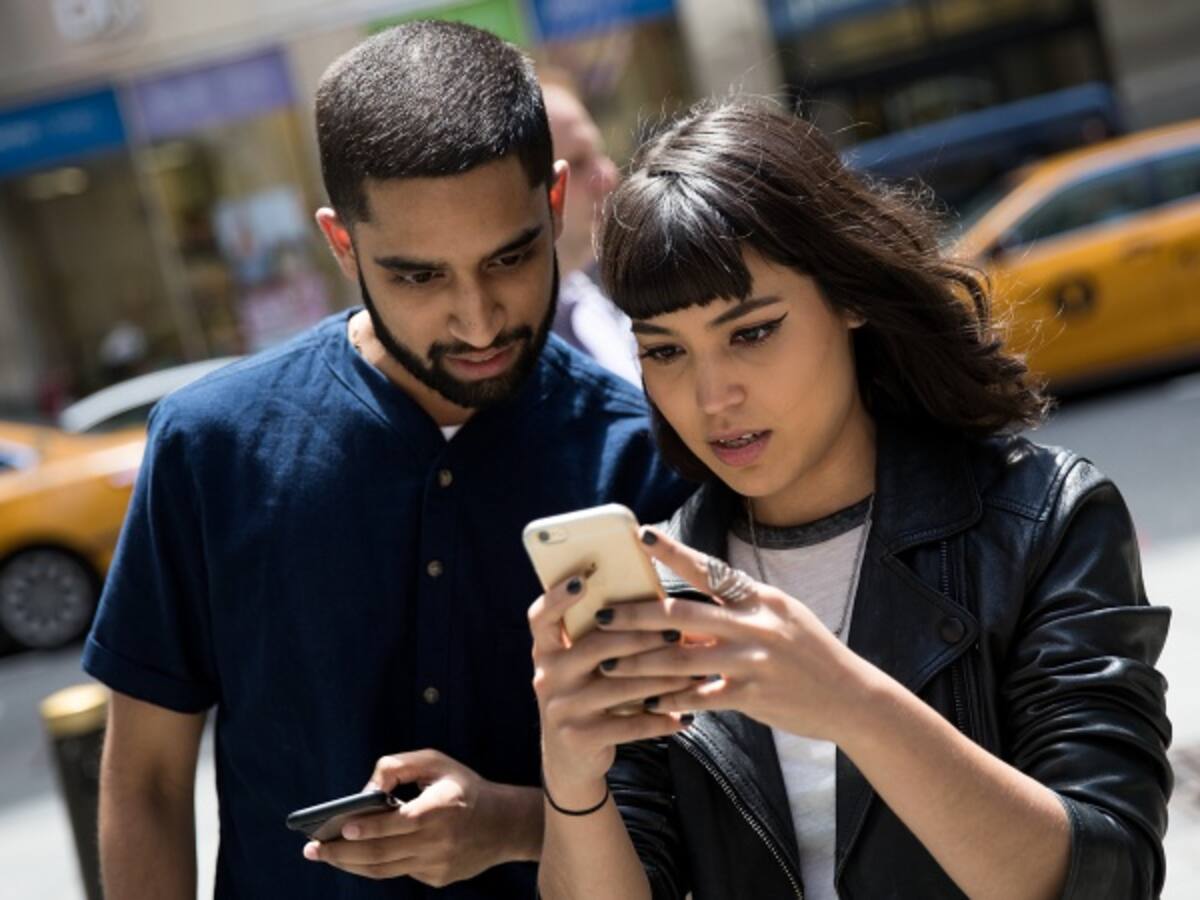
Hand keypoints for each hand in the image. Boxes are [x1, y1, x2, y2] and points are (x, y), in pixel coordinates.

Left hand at [303, 749, 533, 886]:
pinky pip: (399, 872)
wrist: (504, 825)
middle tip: (313, 850)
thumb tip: (365, 790)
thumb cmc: (463, 787)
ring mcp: (438, 864)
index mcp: (443, 808)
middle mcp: (441, 841)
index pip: (402, 822)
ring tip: (324, 856)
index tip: (342, 828)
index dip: (370, 827)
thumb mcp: (436, 762)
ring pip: (384, 869)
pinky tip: (356, 856)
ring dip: (350, 864)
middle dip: (342, 853)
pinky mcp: (437, 878)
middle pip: (383, 853)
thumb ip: (399, 766)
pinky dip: (375, 865)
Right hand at [528, 572, 694, 806]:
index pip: (541, 617)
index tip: (583, 579)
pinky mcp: (580, 737)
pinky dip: (660, 720)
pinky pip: (628, 725)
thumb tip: (648, 597)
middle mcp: (547, 677)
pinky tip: (685, 715)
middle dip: (641, 638)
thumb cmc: (586, 696)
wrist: (570, 760)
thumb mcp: (580, 667)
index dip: (558, 596)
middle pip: (595, 647)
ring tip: (694, 672)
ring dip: (662, 679)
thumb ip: (599, 637)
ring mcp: (562, 708)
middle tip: (677, 632)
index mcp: (546, 651)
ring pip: (619, 686)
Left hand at [594, 528, 877, 742]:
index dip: (673, 552)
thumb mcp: (780, 618)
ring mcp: (753, 661)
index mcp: (760, 598)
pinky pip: (700, 697)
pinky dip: (671, 700)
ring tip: (609, 666)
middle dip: (636, 616)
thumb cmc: (810, 654)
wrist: (853, 697)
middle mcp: (755, 625)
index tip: (641, 535)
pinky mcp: (752, 696)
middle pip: (682, 614)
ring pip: (681, 659)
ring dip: (640, 664)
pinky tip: (648, 703)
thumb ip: (735, 612)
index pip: (709, 569)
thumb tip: (683, 612)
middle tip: (603, 616)